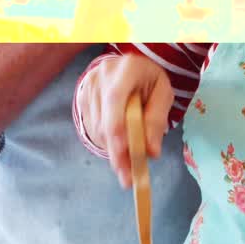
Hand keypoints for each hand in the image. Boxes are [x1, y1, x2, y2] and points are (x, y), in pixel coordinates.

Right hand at [78, 54, 173, 188]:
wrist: (129, 65)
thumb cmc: (149, 80)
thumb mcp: (163, 94)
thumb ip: (157, 120)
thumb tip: (151, 152)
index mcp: (127, 69)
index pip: (116, 99)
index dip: (117, 128)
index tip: (124, 155)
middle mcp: (102, 76)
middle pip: (104, 120)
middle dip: (117, 152)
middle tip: (128, 178)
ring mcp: (88, 87)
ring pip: (97, 128)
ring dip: (112, 150)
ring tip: (127, 167)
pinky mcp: (81, 99)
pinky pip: (92, 128)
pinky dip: (106, 142)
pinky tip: (119, 147)